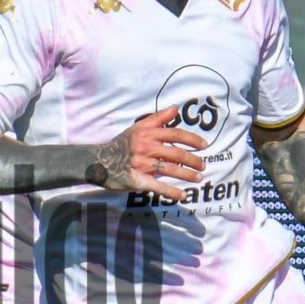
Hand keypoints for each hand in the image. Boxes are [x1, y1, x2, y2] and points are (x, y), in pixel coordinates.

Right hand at [86, 107, 206, 200]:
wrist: (99, 161)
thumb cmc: (122, 144)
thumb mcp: (138, 127)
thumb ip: (158, 118)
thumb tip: (176, 108)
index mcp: (147, 134)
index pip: (175, 134)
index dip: (192, 139)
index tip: (205, 145)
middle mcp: (146, 147)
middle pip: (176, 153)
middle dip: (193, 160)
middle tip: (203, 165)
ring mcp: (142, 164)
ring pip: (170, 169)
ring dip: (187, 175)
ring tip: (198, 178)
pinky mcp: (137, 180)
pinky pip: (157, 186)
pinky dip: (171, 192)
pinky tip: (183, 195)